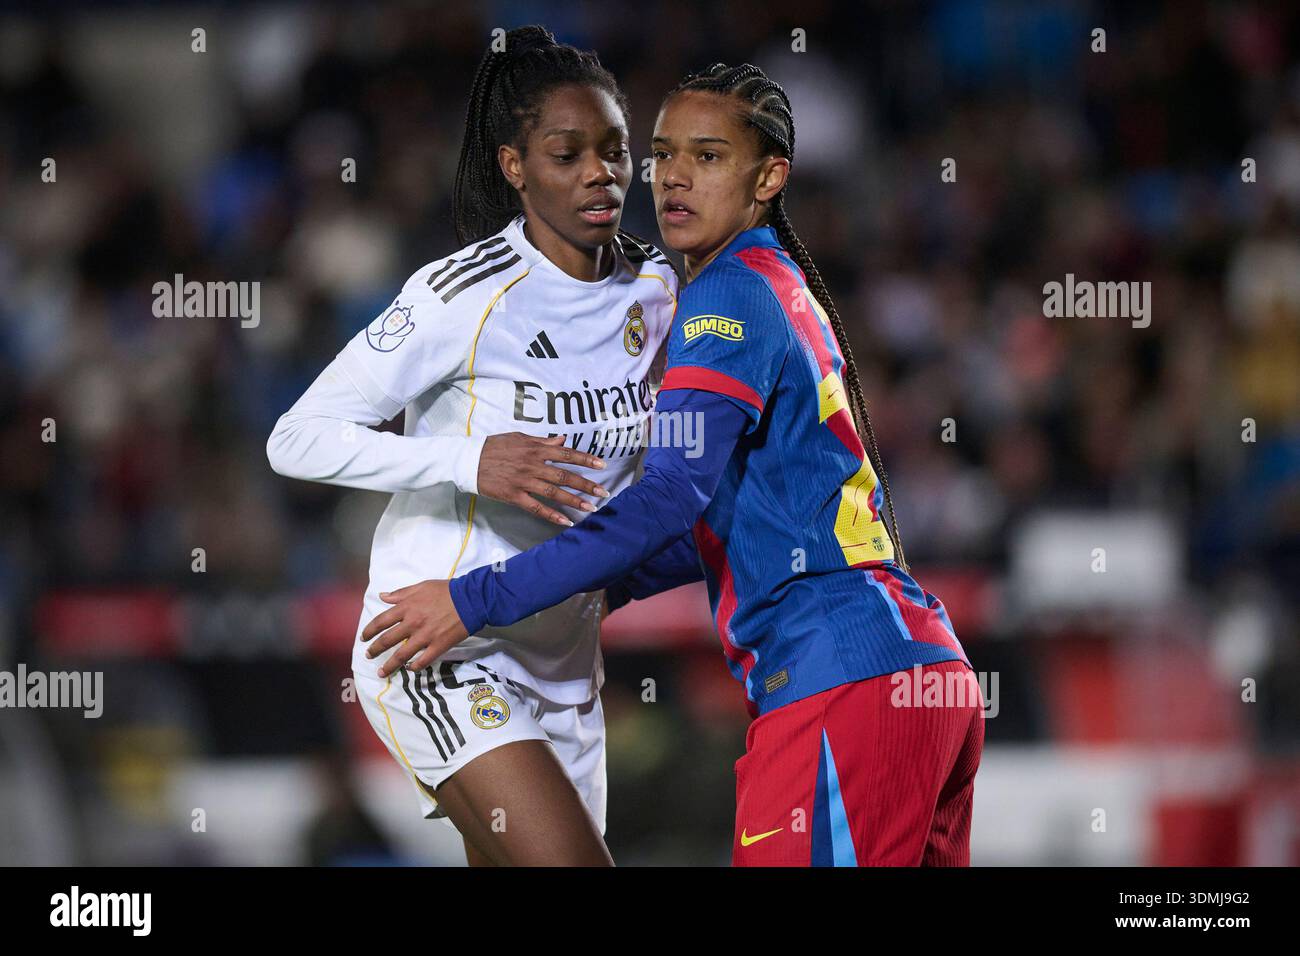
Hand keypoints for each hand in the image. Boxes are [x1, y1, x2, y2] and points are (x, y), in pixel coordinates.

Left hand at [361, 580, 469, 676]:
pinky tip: (410, 669)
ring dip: (389, 665)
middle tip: (369, 655)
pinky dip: (415, 667)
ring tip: (381, 672)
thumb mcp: (421, 586)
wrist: (470, 599)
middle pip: (387, 640)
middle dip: (375, 649)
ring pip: (401, 655)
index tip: (364, 637)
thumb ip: (400, 593)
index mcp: (406, 607)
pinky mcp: (438, 645)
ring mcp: (425, 636)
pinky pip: (423, 660)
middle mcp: (412, 623)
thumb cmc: (446, 591)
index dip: (369, 630)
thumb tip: (382, 596)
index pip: (381, 621)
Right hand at [477, 432, 608, 525]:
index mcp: (535, 449)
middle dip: (586, 484)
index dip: (585, 459)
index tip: (601, 465)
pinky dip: (551, 515)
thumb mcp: (519, 437)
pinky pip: (536, 507)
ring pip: (554, 493)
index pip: (566, 454)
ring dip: (574, 501)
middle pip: (565, 476)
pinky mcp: (513, 495)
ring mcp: (524, 481)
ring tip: (591, 508)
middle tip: (603, 492)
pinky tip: (565, 521)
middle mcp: (533, 465)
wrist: (468, 459)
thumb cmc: (494, 446)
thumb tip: (562, 439)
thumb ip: (542, 441)